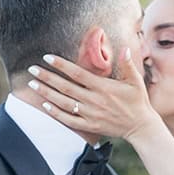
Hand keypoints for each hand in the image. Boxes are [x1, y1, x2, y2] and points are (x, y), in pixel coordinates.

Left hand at [26, 50, 164, 141]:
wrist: (141, 126)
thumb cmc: (138, 101)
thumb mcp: (135, 81)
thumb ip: (127, 64)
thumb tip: (124, 48)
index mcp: (103, 87)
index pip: (77, 73)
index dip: (61, 65)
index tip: (47, 58)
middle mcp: (94, 100)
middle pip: (65, 87)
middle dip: (47, 77)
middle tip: (32, 69)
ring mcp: (90, 114)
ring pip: (63, 103)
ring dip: (46, 93)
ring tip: (32, 85)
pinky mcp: (90, 126)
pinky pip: (69, 120)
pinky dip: (56, 113)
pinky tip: (45, 105)